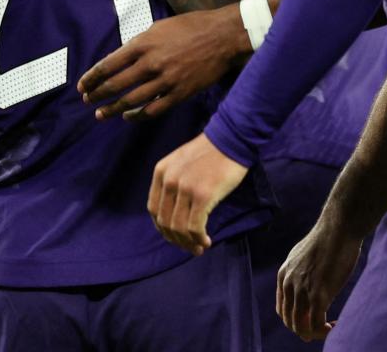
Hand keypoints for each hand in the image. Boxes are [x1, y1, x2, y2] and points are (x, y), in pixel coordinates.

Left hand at [78, 6, 248, 121]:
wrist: (223, 36)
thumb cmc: (191, 27)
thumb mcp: (159, 27)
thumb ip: (138, 43)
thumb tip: (119, 59)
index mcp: (143, 44)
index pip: (108, 64)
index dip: (92, 77)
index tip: (82, 86)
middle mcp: (151, 63)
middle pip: (115, 85)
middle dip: (97, 95)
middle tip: (87, 101)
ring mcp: (166, 80)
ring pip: (131, 101)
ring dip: (113, 109)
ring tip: (101, 114)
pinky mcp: (180, 93)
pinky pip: (153, 110)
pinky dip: (138, 116)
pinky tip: (129, 117)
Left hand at [149, 133, 247, 254]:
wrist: (232, 139)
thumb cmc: (211, 151)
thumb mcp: (182, 162)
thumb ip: (173, 181)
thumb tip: (174, 212)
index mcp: (161, 171)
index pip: (154, 209)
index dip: (163, 227)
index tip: (175, 236)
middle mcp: (169, 180)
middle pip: (165, 221)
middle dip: (176, 239)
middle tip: (189, 247)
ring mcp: (185, 188)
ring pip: (179, 227)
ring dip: (188, 243)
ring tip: (199, 247)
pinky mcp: (203, 196)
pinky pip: (195, 227)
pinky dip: (199, 239)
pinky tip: (207, 241)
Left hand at [278, 221, 363, 340]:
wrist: (339, 227)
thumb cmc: (329, 238)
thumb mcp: (304, 255)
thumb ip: (301, 271)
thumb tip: (308, 281)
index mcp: (284, 274)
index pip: (282, 308)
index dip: (295, 319)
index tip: (312, 319)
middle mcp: (288, 284)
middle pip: (289, 320)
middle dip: (304, 329)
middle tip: (321, 327)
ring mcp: (302, 290)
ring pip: (301, 326)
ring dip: (314, 333)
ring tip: (329, 328)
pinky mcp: (319, 294)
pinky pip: (316, 324)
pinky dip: (324, 331)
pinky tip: (334, 325)